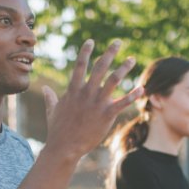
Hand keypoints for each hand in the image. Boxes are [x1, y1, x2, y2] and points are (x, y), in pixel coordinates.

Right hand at [41, 39, 143, 162]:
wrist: (64, 147)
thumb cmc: (57, 130)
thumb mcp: (52, 111)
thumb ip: (51, 97)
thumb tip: (46, 88)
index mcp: (73, 90)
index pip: (80, 65)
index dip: (85, 52)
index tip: (91, 41)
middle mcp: (86, 93)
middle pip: (99, 67)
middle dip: (109, 53)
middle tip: (118, 42)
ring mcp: (96, 103)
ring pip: (113, 80)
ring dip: (124, 68)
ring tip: (132, 59)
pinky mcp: (106, 115)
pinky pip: (122, 102)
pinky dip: (133, 95)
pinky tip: (142, 89)